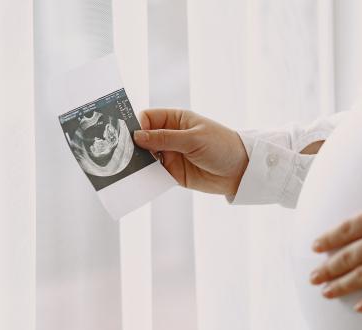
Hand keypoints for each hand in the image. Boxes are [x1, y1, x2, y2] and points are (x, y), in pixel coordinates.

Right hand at [134, 109, 248, 195]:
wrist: (240, 171)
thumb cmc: (222, 146)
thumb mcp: (193, 139)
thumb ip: (165, 138)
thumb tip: (137, 136)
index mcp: (176, 119)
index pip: (147, 118)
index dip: (136, 125)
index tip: (128, 136)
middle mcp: (170, 136)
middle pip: (143, 138)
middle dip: (133, 145)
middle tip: (121, 153)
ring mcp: (170, 155)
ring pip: (145, 157)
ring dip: (137, 162)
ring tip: (126, 168)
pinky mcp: (173, 173)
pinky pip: (154, 173)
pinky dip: (146, 176)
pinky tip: (138, 179)